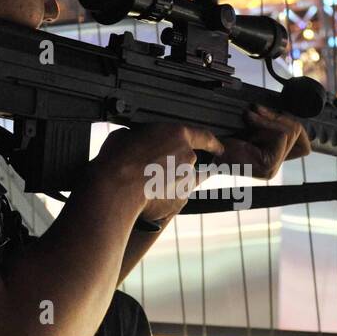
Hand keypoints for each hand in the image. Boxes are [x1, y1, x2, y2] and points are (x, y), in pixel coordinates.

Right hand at [86, 123, 225, 223]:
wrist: (117, 187)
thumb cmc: (118, 158)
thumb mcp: (126, 135)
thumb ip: (140, 137)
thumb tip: (133, 139)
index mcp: (178, 135)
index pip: (204, 137)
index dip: (213, 143)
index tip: (219, 149)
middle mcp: (188, 157)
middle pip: (190, 161)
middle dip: (176, 165)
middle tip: (154, 168)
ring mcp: (187, 180)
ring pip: (184, 181)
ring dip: (171, 182)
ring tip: (147, 184)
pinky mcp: (181, 200)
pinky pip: (177, 197)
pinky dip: (166, 197)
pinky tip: (149, 196)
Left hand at [218, 105, 311, 179]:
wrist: (206, 152)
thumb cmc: (223, 141)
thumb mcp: (251, 128)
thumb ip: (269, 123)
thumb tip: (280, 109)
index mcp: (274, 158)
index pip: (304, 143)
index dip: (290, 122)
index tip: (267, 111)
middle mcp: (276, 166)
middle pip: (298, 133)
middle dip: (278, 117)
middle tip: (256, 111)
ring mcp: (274, 167)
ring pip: (290, 132)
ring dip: (270, 120)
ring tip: (250, 117)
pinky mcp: (270, 165)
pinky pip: (281, 135)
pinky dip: (266, 123)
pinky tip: (249, 120)